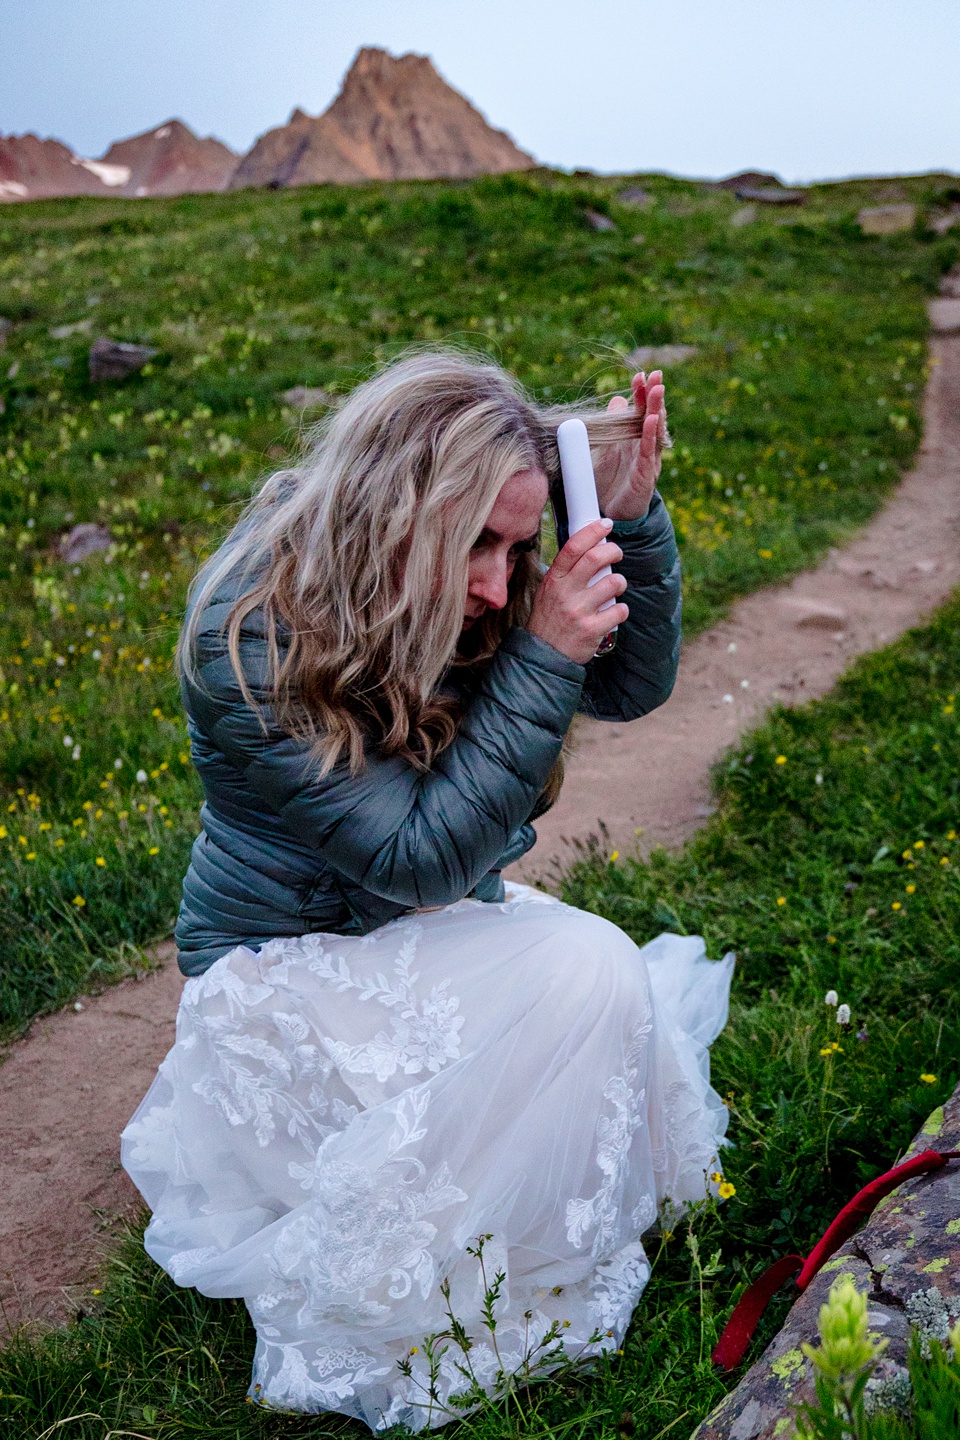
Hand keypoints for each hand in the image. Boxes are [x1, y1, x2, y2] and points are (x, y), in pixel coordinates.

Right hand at [527, 518, 628, 664]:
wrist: (544, 655)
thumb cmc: (549, 619)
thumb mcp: (547, 591)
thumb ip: (565, 572)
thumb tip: (589, 547)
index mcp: (553, 580)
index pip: (573, 547)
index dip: (593, 531)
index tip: (606, 524)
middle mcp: (565, 593)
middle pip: (595, 558)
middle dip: (613, 551)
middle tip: (617, 553)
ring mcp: (579, 611)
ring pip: (613, 583)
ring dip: (620, 583)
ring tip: (614, 588)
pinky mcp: (592, 629)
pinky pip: (619, 610)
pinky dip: (620, 610)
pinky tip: (612, 613)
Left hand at [593, 370, 669, 521]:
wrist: (610, 513)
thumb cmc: (610, 481)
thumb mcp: (606, 447)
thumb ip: (613, 425)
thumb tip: (616, 399)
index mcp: (635, 439)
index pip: (640, 411)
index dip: (641, 393)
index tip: (639, 374)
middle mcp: (646, 447)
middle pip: (653, 416)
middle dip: (654, 395)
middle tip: (656, 374)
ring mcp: (648, 460)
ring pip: (656, 431)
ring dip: (657, 410)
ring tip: (657, 390)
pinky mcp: (646, 475)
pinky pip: (649, 453)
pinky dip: (651, 435)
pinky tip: (652, 420)